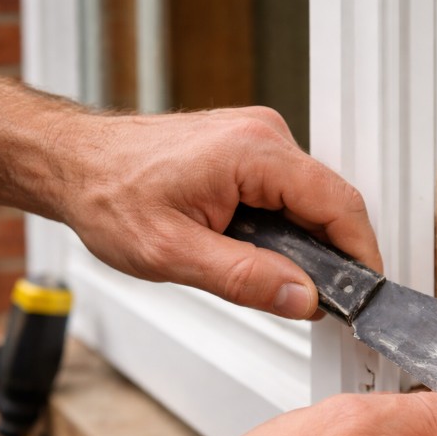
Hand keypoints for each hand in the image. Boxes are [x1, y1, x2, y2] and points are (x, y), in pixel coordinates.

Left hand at [55, 107, 381, 319]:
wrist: (73, 165)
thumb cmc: (109, 195)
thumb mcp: (173, 254)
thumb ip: (245, 279)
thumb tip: (303, 298)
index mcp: (253, 151)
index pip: (338, 203)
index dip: (360, 253)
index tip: (363, 293)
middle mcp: (263, 134)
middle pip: (331, 201)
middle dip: (332, 254)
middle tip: (317, 301)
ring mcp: (257, 138)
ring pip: (311, 199)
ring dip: (306, 241)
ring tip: (276, 277)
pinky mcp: (248, 148)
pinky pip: (289, 192)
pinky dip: (287, 226)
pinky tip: (261, 251)